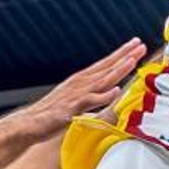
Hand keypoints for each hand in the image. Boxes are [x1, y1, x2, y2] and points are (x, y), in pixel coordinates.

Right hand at [24, 40, 146, 137]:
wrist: (29, 123)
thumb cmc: (50, 113)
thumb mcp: (74, 99)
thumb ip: (91, 95)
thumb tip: (107, 92)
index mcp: (81, 80)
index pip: (105, 64)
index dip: (121, 54)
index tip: (135, 45)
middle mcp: (80, 83)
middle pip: (106, 67)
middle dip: (124, 55)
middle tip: (139, 45)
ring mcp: (76, 94)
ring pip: (102, 80)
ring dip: (118, 69)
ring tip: (132, 60)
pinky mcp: (72, 108)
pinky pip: (91, 101)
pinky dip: (104, 95)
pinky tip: (115, 90)